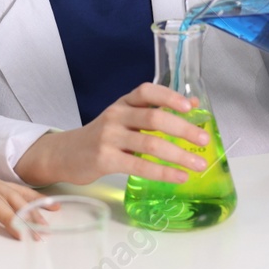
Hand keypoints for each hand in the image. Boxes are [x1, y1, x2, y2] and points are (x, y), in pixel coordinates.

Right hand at [13, 83, 211, 186]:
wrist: (65, 154)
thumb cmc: (101, 136)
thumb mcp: (124, 118)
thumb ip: (153, 111)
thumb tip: (191, 104)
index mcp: (123, 102)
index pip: (147, 91)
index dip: (169, 96)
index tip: (189, 107)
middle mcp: (116, 115)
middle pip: (154, 118)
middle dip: (183, 129)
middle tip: (203, 140)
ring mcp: (109, 137)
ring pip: (149, 143)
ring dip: (178, 154)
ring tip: (197, 164)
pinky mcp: (104, 160)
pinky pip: (139, 165)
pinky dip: (162, 172)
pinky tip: (178, 177)